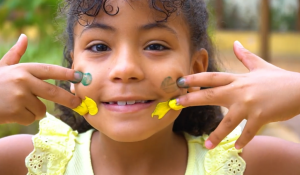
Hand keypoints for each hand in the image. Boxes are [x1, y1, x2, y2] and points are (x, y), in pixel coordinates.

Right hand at [0, 34, 81, 124]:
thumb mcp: (3, 66)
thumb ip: (16, 54)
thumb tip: (24, 37)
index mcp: (23, 69)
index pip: (49, 70)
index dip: (66, 74)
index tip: (79, 77)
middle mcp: (23, 81)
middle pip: (53, 92)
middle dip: (68, 99)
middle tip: (78, 103)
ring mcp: (19, 96)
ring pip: (41, 109)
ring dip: (34, 110)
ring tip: (18, 104)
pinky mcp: (15, 111)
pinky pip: (31, 118)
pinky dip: (25, 118)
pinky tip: (12, 112)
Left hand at [176, 41, 299, 148]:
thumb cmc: (277, 78)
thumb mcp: (259, 65)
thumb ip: (245, 56)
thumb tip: (235, 43)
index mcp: (238, 79)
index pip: (211, 77)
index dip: (194, 78)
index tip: (179, 81)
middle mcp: (240, 91)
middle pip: (211, 95)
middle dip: (192, 99)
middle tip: (176, 104)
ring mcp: (250, 104)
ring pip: (228, 121)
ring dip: (217, 134)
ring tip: (207, 145)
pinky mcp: (261, 116)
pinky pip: (248, 132)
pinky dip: (243, 140)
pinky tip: (238, 148)